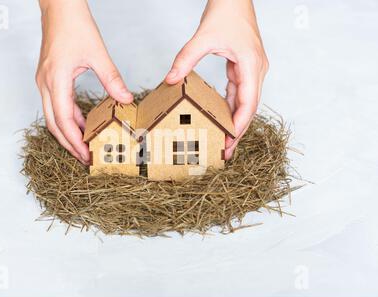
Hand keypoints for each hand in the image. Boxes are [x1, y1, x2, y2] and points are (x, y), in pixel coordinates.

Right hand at [36, 0, 132, 163]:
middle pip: (54, 125)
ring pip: (53, 117)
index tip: (87, 155)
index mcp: (56, 80)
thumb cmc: (73, 25)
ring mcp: (44, 82)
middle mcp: (45, 84)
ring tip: (84, 146)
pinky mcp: (48, 78)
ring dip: (68, 133)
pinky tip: (83, 124)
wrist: (59, 7)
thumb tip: (125, 100)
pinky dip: (69, 118)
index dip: (75, 142)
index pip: (64, 121)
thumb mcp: (97, 54)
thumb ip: (112, 79)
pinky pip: (56, 106)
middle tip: (85, 159)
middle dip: (69, 144)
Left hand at [165, 0, 267, 158]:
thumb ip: (185, 60)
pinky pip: (239, 93)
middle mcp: (257, 71)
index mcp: (252, 66)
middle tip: (226, 152)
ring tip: (223, 141)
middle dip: (238, 131)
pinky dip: (231, 107)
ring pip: (245, 103)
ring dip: (235, 121)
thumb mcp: (203, 37)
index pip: (248, 103)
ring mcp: (252, 70)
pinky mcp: (245, 67)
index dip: (238, 125)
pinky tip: (220, 118)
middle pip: (249, 108)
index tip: (229, 141)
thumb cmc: (227, 12)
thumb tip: (170, 80)